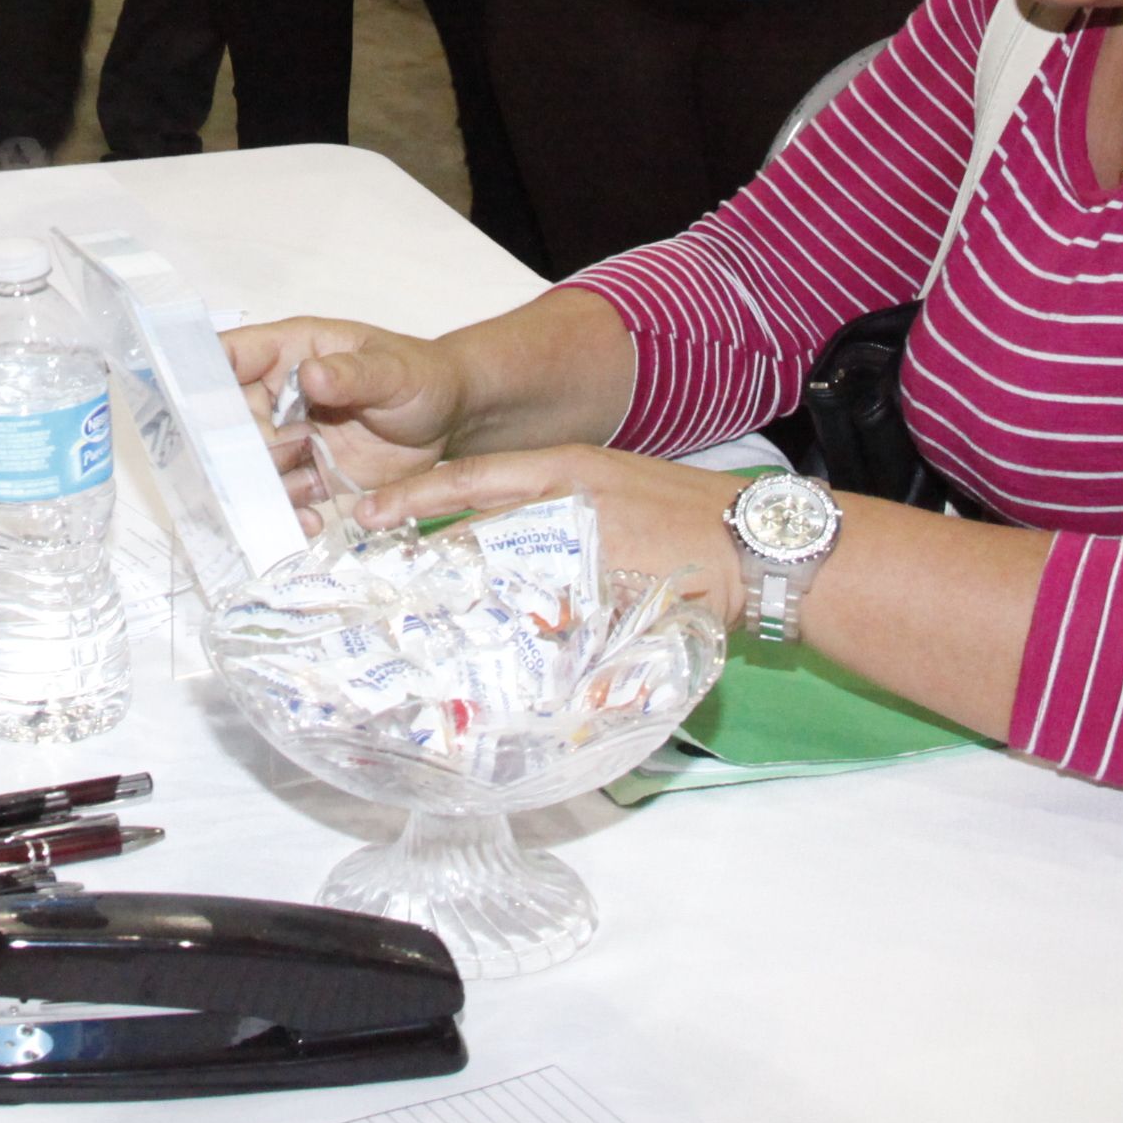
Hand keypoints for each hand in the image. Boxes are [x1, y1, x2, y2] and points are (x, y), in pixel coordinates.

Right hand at [223, 317, 472, 510]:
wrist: (449, 420)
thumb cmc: (419, 376)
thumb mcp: (393, 371)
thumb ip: (354, 373)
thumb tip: (312, 374)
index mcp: (289, 352)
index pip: (229, 355)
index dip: (199, 375)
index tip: (185, 406)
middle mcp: (278, 395)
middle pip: (230, 420)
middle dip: (232, 449)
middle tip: (250, 472)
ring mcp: (291, 436)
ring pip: (253, 464)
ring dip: (260, 487)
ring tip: (287, 502)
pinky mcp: (308, 473)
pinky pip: (283, 494)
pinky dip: (288, 512)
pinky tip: (307, 522)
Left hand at [346, 444, 753, 632]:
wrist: (755, 541)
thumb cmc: (682, 513)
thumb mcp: (609, 489)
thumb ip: (552, 507)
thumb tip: (491, 538)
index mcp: (566, 465)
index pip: (472, 477)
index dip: (417, 497)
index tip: (366, 513)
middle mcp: (570, 499)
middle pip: (477, 526)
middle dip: (425, 552)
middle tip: (373, 574)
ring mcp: (591, 546)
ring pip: (507, 573)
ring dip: (466, 598)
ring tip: (420, 622)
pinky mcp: (614, 591)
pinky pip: (553, 619)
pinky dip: (524, 636)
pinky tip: (497, 656)